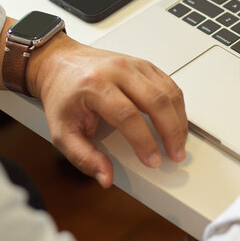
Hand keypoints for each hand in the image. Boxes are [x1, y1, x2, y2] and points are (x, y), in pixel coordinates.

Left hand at [25, 34, 187, 187]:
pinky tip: (177, 121)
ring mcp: (133, 65)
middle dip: (171, 132)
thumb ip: (84, 158)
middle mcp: (117, 71)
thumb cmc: (63, 95)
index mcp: (95, 86)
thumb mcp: (62, 132)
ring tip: (179, 142)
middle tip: (175, 154)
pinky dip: (177, 105)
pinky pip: (169, 83)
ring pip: (168, 91)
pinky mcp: (143, 65)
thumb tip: (106, 176)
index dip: (144, 141)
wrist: (60, 64)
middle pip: (156, 100)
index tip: (152, 159)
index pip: (128, 115)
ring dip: (179, 120)